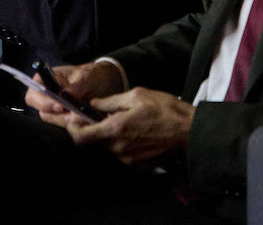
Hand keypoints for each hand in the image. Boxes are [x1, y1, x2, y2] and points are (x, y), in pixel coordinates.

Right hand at [25, 61, 124, 124]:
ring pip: (56, 121)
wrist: (102, 82)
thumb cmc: (89, 74)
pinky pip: (67, 125)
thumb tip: (66, 95)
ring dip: (70, 121)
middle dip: (60, 116)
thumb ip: (76, 85)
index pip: (33, 95)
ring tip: (85, 115)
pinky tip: (87, 118)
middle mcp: (46, 96)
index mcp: (44, 80)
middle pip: (44, 112)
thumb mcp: (85, 76)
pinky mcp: (65, 118)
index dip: (43, 102)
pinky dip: (77, 124)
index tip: (60, 106)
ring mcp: (55, 109)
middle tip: (76, 114)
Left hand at [65, 88, 194, 166]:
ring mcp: (128, 159)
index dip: (72, 129)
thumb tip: (93, 104)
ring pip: (109, 148)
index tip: (73, 119)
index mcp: (115, 129)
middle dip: (95, 128)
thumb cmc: (166, 110)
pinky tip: (137, 133)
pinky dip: (124, 145)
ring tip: (127, 121)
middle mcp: (119, 148)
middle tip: (105, 114)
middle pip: (94, 142)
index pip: (80, 137)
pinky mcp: (139, 166)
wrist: (190, 132)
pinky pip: (123, 155)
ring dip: (111, 136)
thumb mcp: (137, 95)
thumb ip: (111, 101)